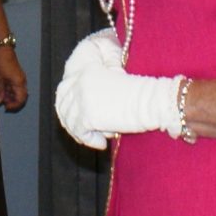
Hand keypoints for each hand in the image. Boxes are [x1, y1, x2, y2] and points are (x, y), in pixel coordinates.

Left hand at [0, 43, 27, 110]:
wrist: (2, 50)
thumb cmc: (0, 62)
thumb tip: (0, 102)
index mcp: (18, 83)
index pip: (21, 99)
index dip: (14, 106)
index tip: (6, 107)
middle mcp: (22, 81)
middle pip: (22, 97)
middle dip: (13, 102)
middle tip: (3, 103)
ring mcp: (20, 78)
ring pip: (19, 93)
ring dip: (12, 97)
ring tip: (2, 97)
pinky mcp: (17, 76)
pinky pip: (17, 87)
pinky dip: (11, 91)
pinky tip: (4, 91)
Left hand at [53, 27, 181, 148]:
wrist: (153, 101)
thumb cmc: (143, 94)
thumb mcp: (116, 83)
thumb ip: (98, 90)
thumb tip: (89, 112)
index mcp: (88, 71)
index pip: (65, 86)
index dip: (66, 101)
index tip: (73, 113)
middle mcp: (81, 82)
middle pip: (62, 103)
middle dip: (69, 118)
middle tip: (81, 130)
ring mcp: (82, 98)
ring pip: (70, 120)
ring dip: (82, 131)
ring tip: (97, 136)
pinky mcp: (88, 115)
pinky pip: (80, 133)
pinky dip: (90, 140)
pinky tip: (102, 144)